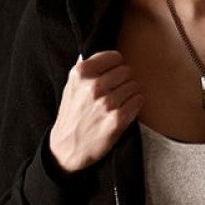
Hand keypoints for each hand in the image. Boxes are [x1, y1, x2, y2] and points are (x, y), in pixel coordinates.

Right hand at [49, 51, 142, 172]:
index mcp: (81, 73)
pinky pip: (138, 100)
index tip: (113, 74)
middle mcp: (93, 86)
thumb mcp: (72, 85)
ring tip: (119, 102)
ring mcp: (106, 103)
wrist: (66, 147)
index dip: (116, 66)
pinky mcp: (117, 119)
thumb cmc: (73, 114)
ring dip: (130, 93)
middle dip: (124, 80)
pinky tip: (126, 109)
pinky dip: (135, 104)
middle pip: (127, 71)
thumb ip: (90, 69)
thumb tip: (114, 57)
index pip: (115, 57)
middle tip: (116, 91)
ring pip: (134, 85)